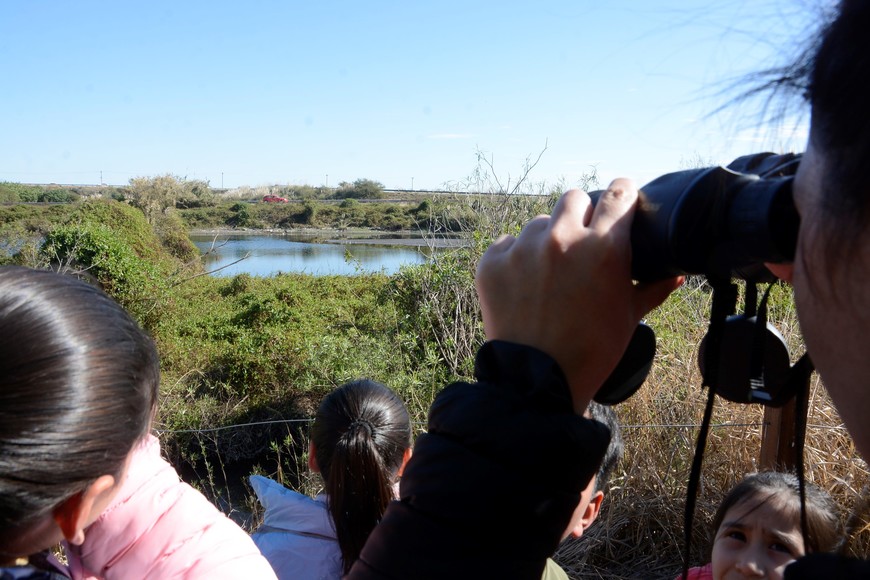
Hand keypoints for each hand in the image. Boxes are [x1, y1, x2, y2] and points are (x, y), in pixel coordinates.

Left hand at [475, 180, 681, 412]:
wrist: (538, 381)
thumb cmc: (592, 351)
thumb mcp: (629, 317)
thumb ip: (653, 288)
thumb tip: (676, 274)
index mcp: (605, 248)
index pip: (618, 193)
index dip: (622, 193)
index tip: (621, 197)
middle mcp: (563, 239)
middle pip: (574, 198)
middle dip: (581, 214)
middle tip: (581, 241)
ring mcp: (524, 249)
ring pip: (539, 222)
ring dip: (547, 239)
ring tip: (549, 273)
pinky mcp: (493, 262)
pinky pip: (507, 243)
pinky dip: (515, 258)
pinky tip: (523, 284)